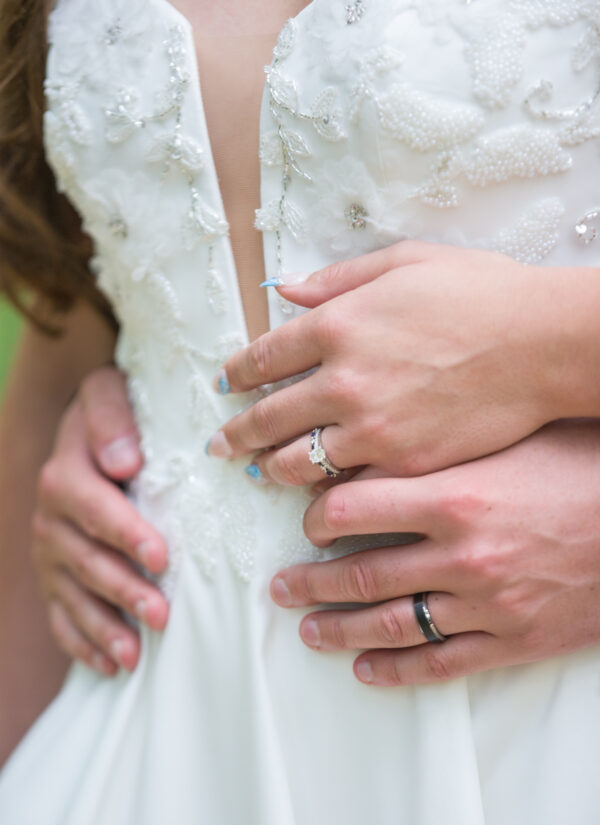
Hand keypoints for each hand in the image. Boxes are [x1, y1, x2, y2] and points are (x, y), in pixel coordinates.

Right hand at [32, 366, 168, 675]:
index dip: (126, 533)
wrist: (84, 432)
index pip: (93, 508)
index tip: (160, 555)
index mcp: (65, 475)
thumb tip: (124, 461)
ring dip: (103, 627)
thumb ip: (111, 419)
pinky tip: (109, 667)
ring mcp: (49, 552)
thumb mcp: (108, 393)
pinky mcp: (54, 577)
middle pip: (85, 560)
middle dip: (123, 590)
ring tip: (134, 656)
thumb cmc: (113, 415)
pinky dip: (82, 642)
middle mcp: (49, 517)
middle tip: (161, 615)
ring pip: (73, 595)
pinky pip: (60, 616)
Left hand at [207, 242, 599, 480]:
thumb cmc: (479, 294)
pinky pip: (347, 485)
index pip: (262, 356)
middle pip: (267, 417)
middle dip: (237, 433)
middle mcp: (342, 381)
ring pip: (297, 462)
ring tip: (261, 471)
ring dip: (271, 468)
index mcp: (336, 325)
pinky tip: (317, 489)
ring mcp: (371, 429)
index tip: (224, 384)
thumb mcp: (405, 262)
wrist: (541, 344)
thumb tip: (286, 289)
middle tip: (220, 446)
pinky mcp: (404, 464)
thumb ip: (336, 278)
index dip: (235, 373)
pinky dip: (325, 488)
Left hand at [268, 422, 599, 685]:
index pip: (352, 508)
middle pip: (361, 572)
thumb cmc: (587, 468)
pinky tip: (366, 669)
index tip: (307, 520)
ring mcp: (485, 604)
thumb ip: (443, 446)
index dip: (317, 516)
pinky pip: (441, 663)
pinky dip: (397, 670)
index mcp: (456, 496)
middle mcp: (461, 554)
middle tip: (280, 586)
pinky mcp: (512, 640)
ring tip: (307, 630)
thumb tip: (381, 440)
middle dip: (311, 581)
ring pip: (389, 624)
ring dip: (339, 629)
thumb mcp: (511, 441)